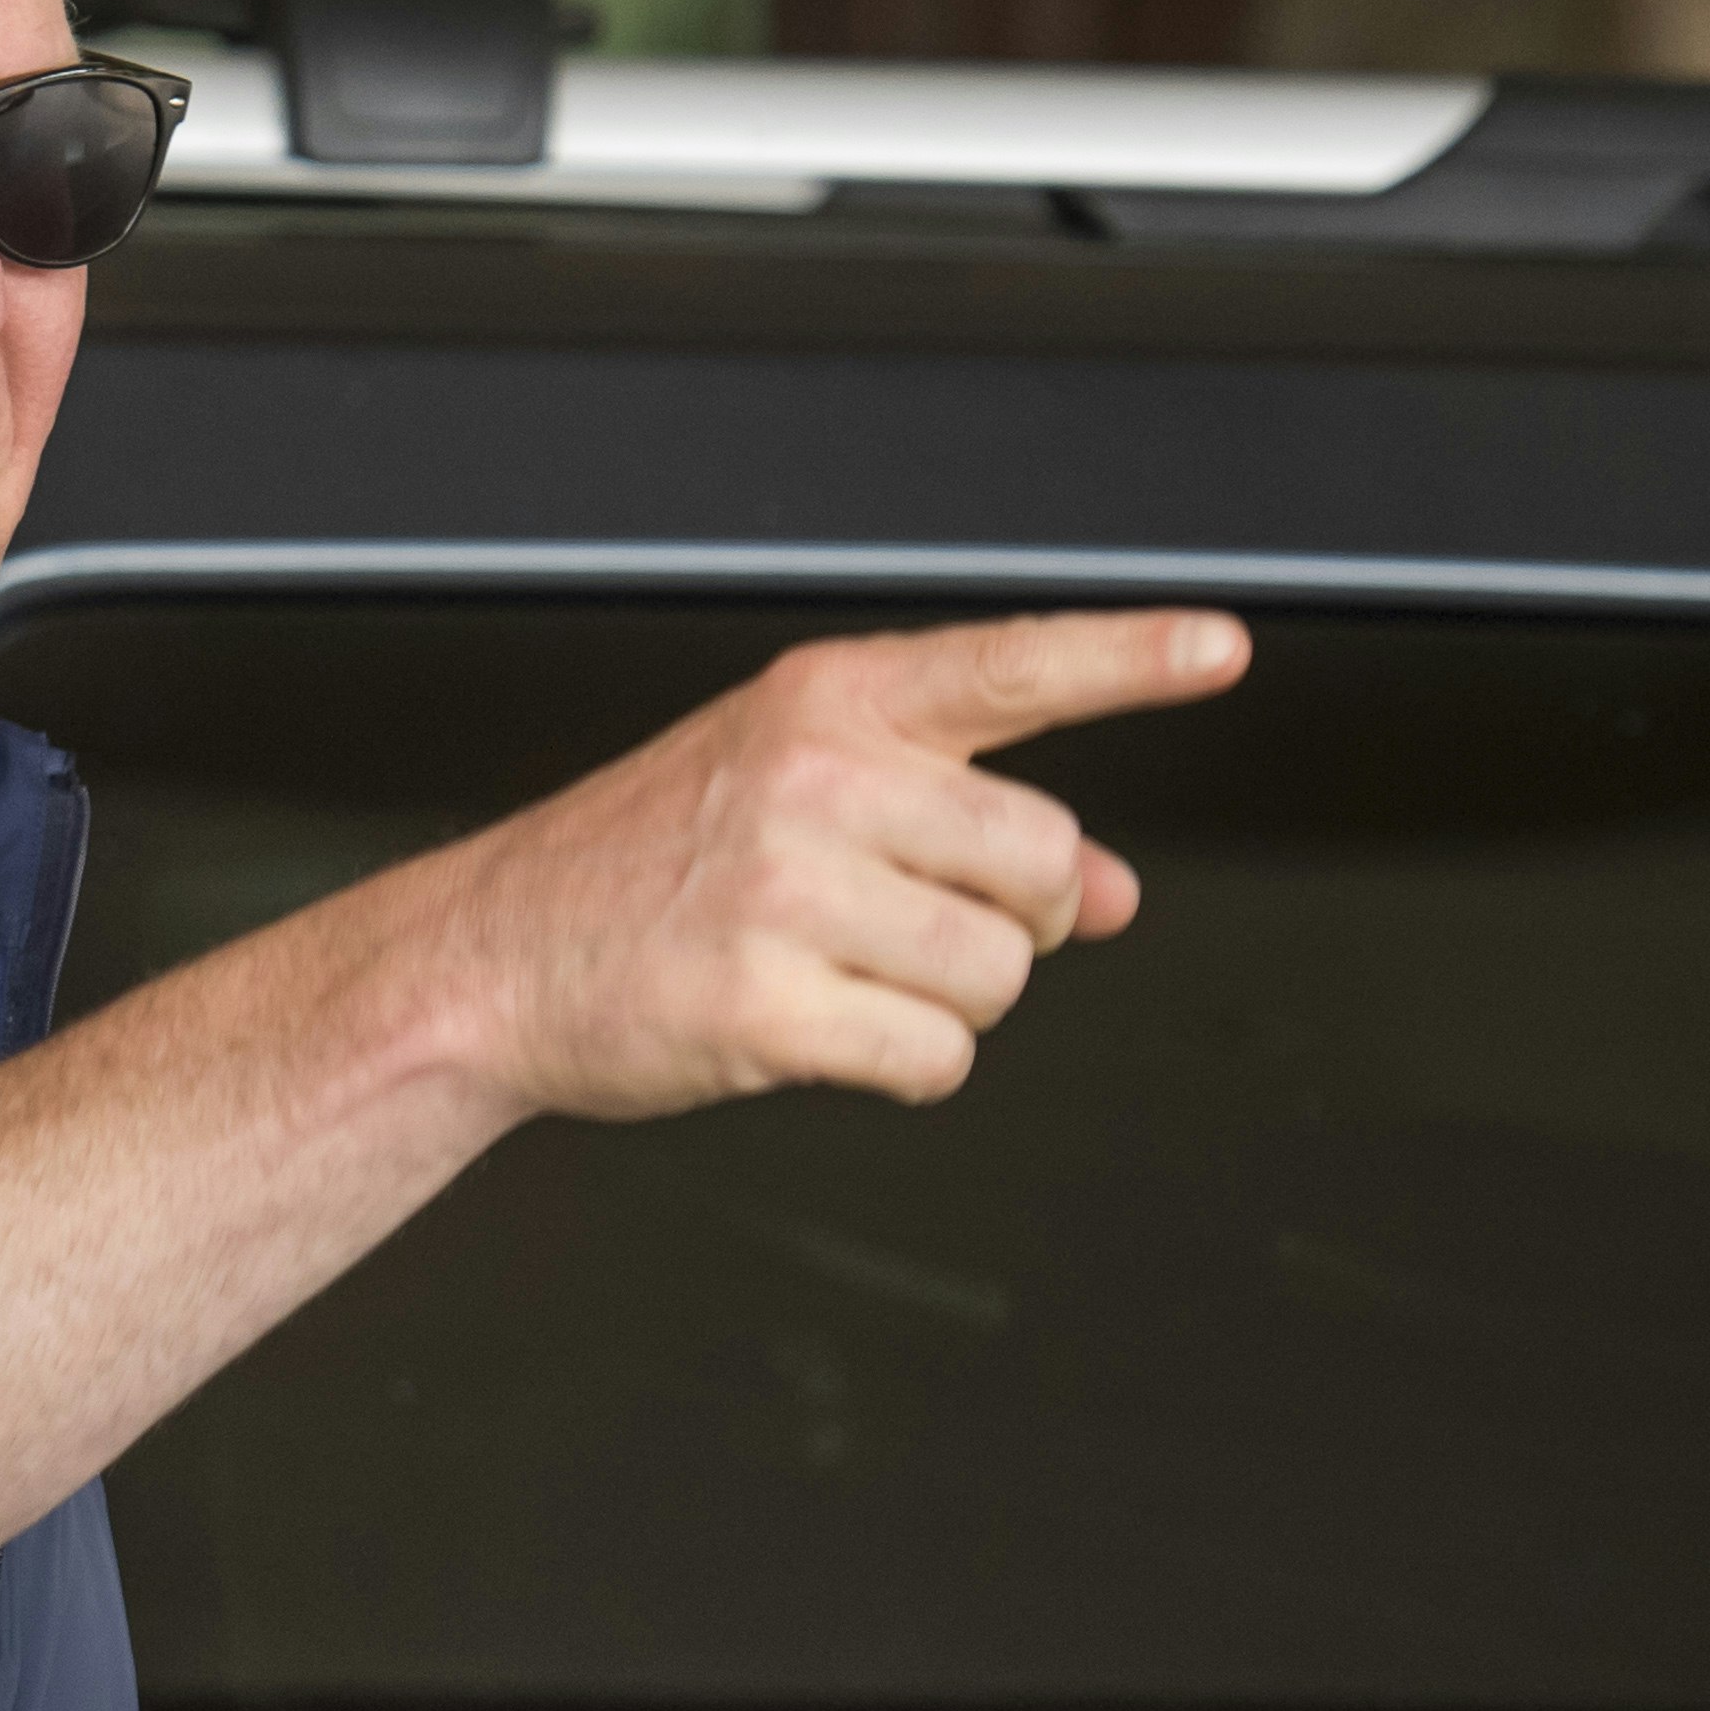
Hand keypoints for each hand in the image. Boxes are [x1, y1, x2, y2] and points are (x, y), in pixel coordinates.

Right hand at [445, 609, 1252, 1116]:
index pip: (1008, 666)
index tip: (1220, 645)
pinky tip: (819, 1029)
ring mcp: (785, 889)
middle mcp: (810, 776)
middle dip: (1012, 917)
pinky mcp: (766, 1003)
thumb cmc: (644, 872)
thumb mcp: (796, 802)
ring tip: (847, 976)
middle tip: (917, 922)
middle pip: (1039, 859)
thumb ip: (960, 825)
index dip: (1129, 655)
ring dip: (953, 1002)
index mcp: (822, 702)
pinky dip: (902, 1065)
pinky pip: (936, 1057)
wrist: (489, 958)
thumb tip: (1112, 892)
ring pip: (1001, 973)